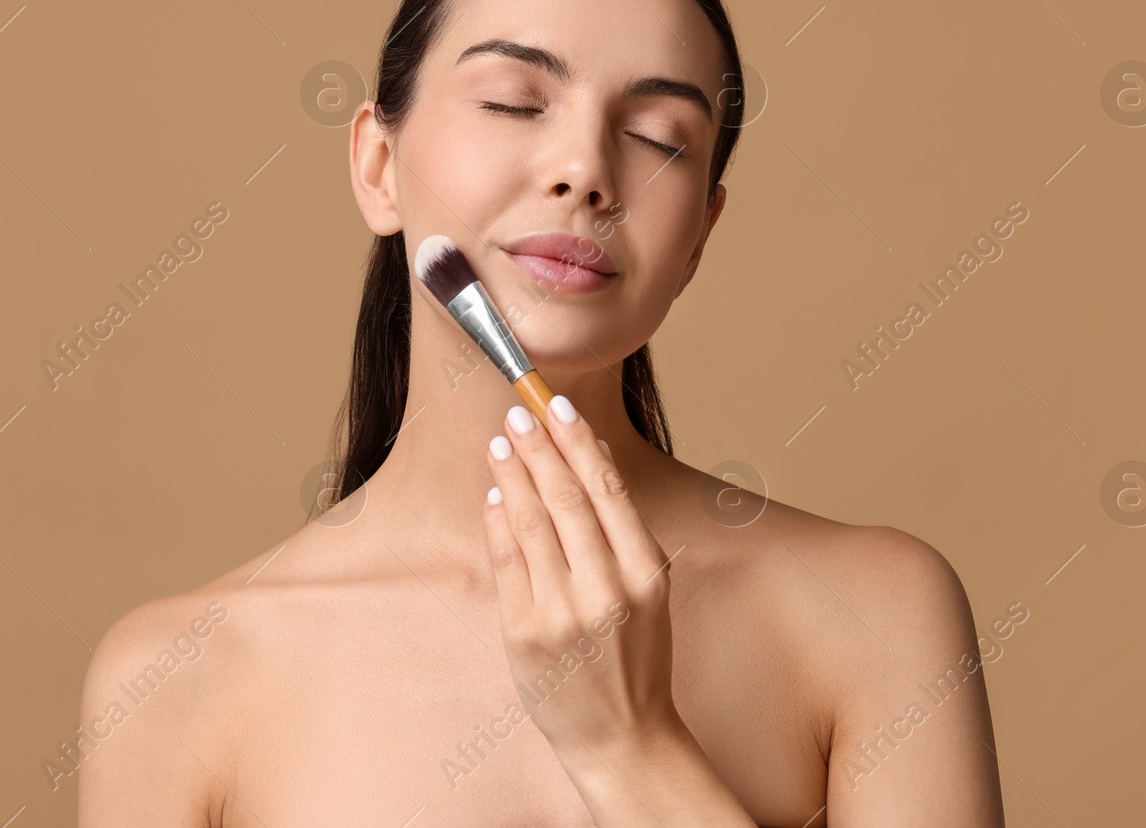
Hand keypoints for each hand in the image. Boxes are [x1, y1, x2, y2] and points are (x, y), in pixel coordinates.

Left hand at [481, 394, 679, 761]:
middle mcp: (605, 590)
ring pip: (530, 523)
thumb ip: (623, 528)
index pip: (606, 489)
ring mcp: (561, 613)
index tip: (557, 407)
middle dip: (537, 447)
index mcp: (645, 574)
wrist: (623, 738)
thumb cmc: (637, 657)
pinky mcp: (523, 633)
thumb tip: (592, 456)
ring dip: (512, 475)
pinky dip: (498, 520)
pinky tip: (495, 494)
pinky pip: (506, 561)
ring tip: (500, 443)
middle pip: (564, 498)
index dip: (577, 441)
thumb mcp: (650, 591)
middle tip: (518, 412)